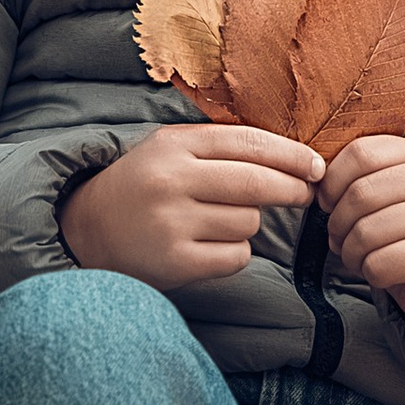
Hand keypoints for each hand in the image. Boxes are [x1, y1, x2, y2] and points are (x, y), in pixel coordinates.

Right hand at [60, 121, 323, 294]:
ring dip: (247, 223)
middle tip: (307, 195)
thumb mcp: (172, 149)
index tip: (317, 166)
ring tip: (218, 222)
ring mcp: (172, 223)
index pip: (249, 143)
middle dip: (292, 190)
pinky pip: (236, 256)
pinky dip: (234, 254)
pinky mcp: (175, 262)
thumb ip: (223, 146)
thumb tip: (296, 158)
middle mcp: (171, 180)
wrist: (87, 230)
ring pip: (248, 222)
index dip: (292, 155)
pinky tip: (209, 247)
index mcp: (174, 144)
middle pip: (257, 183)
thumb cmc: (144, 186)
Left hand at [320, 132, 404, 335]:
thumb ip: (363, 178)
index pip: (361, 152)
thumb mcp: (392, 195)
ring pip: (366, 231)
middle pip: (360, 193)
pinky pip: (380, 262)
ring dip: (351, 253)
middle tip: (340, 240)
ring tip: (361, 258)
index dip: (331, 181)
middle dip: (338, 223)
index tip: (329, 203)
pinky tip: (383, 273)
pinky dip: (370, 274)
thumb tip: (314, 180)